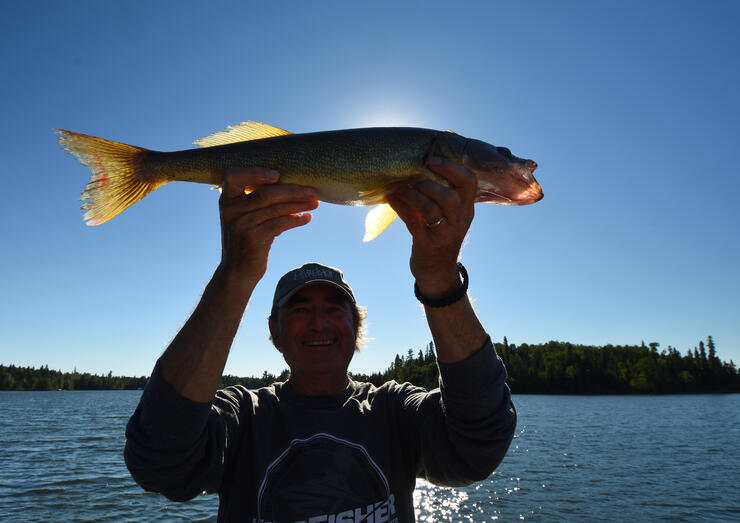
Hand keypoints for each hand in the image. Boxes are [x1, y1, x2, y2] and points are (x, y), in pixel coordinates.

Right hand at [219, 168, 318, 284]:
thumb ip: (257, 202)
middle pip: (265, 192)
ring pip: (276, 208)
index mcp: (226, 201)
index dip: (254, 172)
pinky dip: (296, 220)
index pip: (232, 176)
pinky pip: (280, 224)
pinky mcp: (252, 238)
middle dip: (293, 190)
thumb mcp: (245, 218)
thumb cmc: (246, 240)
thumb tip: (293, 185)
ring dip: (299, 204)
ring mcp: (240, 225)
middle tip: (312, 191)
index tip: (277, 175)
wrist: (237, 272)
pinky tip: (307, 218)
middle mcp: (230, 211)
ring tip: (315, 203)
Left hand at [386, 157, 476, 295]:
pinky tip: (390, 197)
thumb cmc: (441, 236)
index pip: (469, 183)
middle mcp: (460, 222)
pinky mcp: (427, 245)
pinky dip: (400, 206)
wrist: (438, 272)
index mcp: (467, 210)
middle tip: (411, 177)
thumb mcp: (451, 217)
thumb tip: (419, 166)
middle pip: (450, 197)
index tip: (432, 160)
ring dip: (411, 195)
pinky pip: (413, 222)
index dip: (452, 168)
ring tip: (399, 188)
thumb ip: (444, 195)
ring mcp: (445, 235)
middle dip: (427, 183)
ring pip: (430, 210)